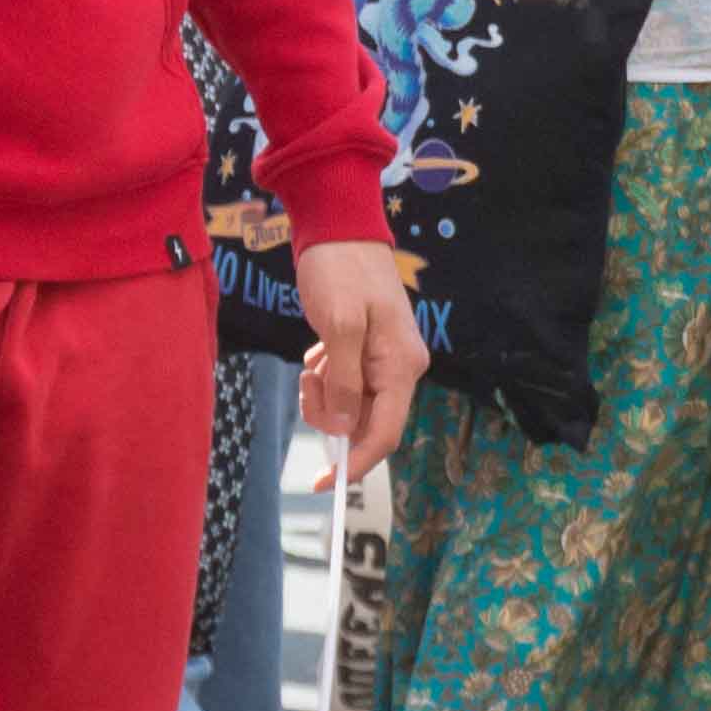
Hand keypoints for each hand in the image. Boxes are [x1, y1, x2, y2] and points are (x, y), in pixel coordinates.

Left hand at [295, 233, 426, 467]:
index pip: (385, 433)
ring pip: (349, 405)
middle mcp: (399, 368)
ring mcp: (382, 361)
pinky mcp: (363, 351)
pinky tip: (318, 349)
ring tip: (314, 355)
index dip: (356, 463)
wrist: (337, 227)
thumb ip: (344, 380)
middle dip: (331, 414)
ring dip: (323, 393)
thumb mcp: (340, 325)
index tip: (325, 483)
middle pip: (365, 422)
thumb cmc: (341, 270)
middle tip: (308, 379)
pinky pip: (342, 384)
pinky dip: (323, 377)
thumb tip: (345, 428)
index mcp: (402, 366)